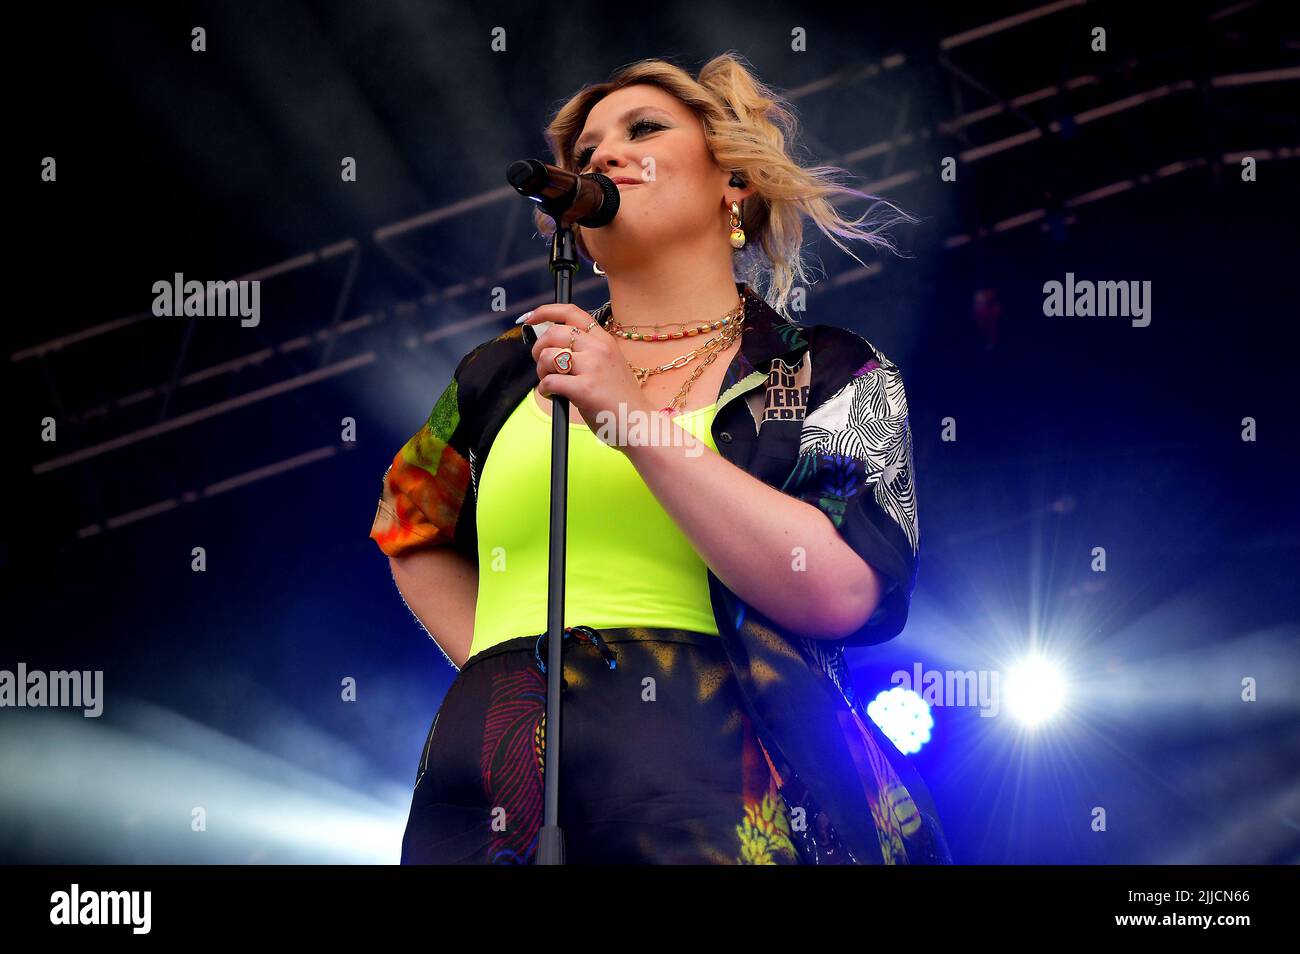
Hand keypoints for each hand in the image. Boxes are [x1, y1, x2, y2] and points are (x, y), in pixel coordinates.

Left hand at [520, 304, 655, 445]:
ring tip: (550, 382)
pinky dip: (544, 390)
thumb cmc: (621, 399)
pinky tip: (553, 396)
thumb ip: (587, 352)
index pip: (571, 312)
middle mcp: (598, 348)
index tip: (531, 319)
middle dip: (538, 349)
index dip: (546, 311)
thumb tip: (555, 348)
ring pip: (548, 356)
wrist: (639, 424)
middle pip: (553, 333)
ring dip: (541, 371)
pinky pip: (549, 382)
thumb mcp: (610, 364)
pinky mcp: (584, 388)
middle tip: (542, 365)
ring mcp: (592, 367)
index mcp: (604, 340)